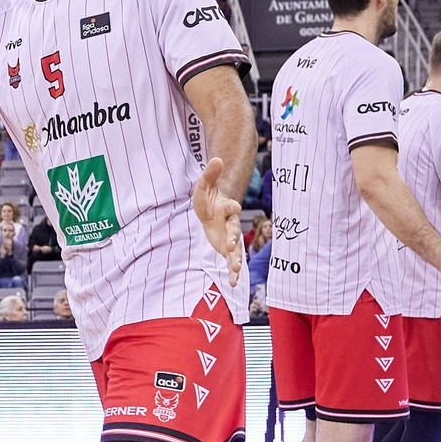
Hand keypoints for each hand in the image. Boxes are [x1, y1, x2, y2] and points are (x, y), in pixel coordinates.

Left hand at [190, 158, 243, 285]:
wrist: (212, 209)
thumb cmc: (208, 197)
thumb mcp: (204, 186)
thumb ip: (210, 174)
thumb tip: (217, 158)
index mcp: (226, 208)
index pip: (229, 207)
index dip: (232, 207)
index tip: (235, 207)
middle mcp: (231, 224)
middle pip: (234, 232)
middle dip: (233, 240)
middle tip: (231, 247)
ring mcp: (230, 237)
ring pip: (235, 250)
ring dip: (236, 260)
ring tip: (236, 270)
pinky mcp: (227, 248)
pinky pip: (231, 261)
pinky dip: (234, 272)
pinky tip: (234, 284)